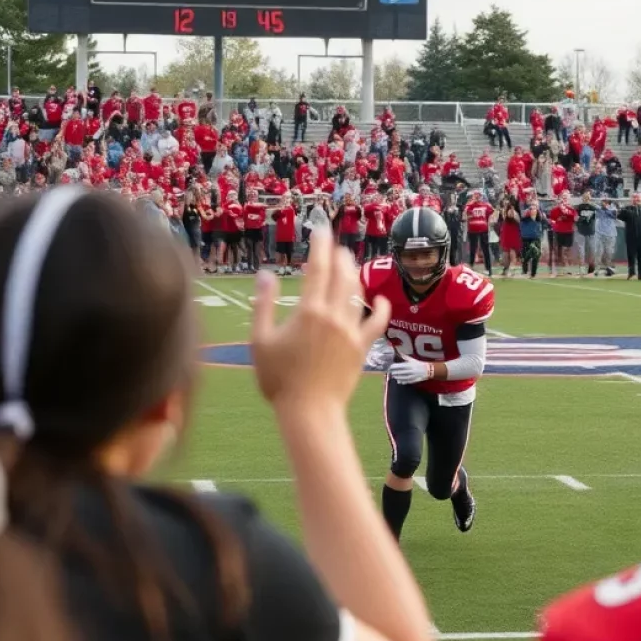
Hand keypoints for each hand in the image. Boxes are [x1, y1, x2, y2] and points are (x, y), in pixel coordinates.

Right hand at [251, 225, 390, 414]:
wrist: (309, 411)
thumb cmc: (279, 379)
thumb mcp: (260, 341)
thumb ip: (263, 304)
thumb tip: (266, 274)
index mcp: (308, 311)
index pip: (318, 267)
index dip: (321, 245)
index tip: (321, 230)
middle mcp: (333, 315)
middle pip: (342, 275)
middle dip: (339, 255)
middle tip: (335, 246)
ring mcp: (351, 331)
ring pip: (358, 294)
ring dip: (354, 275)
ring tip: (349, 264)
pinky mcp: (362, 348)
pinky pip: (377, 323)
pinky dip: (381, 309)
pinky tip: (380, 300)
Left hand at [389, 355, 433, 384]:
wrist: (427, 370)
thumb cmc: (418, 364)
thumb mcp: (412, 359)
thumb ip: (404, 357)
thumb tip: (398, 352)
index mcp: (408, 365)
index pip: (397, 366)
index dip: (392, 367)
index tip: (389, 367)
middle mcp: (408, 371)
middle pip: (397, 372)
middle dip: (393, 372)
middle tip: (389, 372)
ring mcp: (410, 376)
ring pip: (400, 378)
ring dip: (396, 377)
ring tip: (393, 376)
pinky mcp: (412, 381)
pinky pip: (405, 382)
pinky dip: (401, 381)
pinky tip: (398, 381)